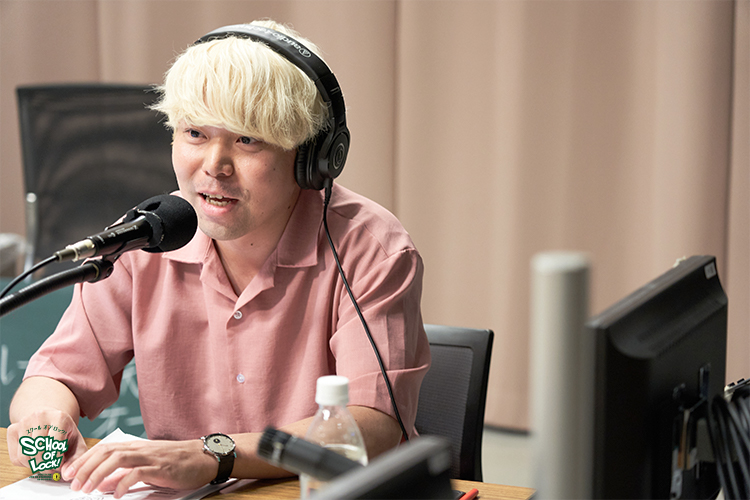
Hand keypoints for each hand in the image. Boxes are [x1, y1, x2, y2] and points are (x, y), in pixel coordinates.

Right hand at [6, 408, 87, 470]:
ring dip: (35, 466)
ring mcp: (24, 422)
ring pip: (25, 456)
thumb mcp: (76, 443)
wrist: (50, 419)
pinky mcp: (13, 429)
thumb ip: (77, 459)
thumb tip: (67, 475)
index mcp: (59, 418)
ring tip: (44, 464)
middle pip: (39, 452)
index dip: (57, 460)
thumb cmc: (65, 432)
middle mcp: (40, 417)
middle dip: (46, 466)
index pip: (54, 445)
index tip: (60, 463)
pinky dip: (25, 464)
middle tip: (52, 467)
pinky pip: (16, 457)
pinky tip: (35, 458)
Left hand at [62, 438, 217, 497]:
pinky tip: (117, 495)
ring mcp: (151, 456)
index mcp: (136, 447)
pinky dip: (124, 483)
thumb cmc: (178, 464)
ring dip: (98, 473)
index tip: (69, 474)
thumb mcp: (148, 469)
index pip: (103, 449)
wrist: (205, 457)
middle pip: (106, 451)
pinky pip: (137, 472)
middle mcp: (140, 449)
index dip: (83, 460)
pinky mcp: (161, 467)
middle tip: (73, 484)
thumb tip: (103, 484)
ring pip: (117, 458)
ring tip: (87, 489)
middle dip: (85, 467)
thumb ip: (125, 475)